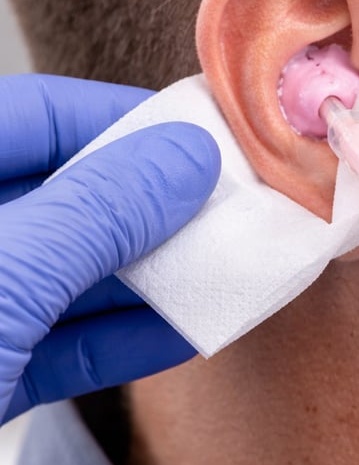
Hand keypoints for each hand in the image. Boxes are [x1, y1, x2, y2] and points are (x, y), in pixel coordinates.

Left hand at [0, 74, 219, 422]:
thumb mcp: (0, 277)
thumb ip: (95, 212)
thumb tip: (184, 159)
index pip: (34, 119)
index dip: (122, 122)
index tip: (202, 140)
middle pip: (60, 197)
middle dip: (147, 208)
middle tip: (229, 213)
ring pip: (65, 276)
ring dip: (146, 278)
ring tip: (225, 273)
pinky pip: (58, 346)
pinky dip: (121, 342)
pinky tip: (184, 333)